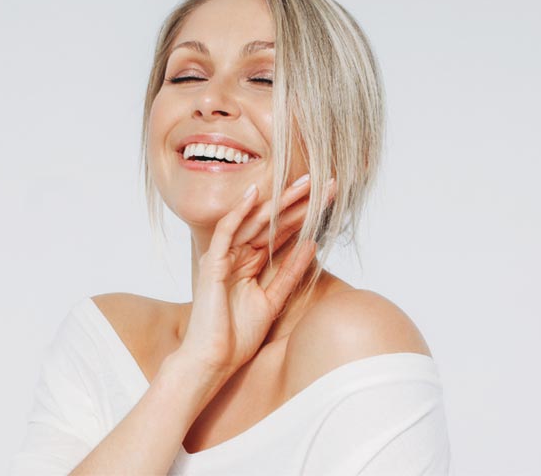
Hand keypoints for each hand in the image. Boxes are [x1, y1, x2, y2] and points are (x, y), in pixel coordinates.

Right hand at [175, 176, 336, 377]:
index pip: (280, 232)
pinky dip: (239, 213)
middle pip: (271, 222)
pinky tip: (254, 195)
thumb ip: (289, 273)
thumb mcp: (273, 300)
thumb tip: (312, 245)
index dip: (304, 214)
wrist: (213, 359)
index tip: (329, 199)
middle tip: (324, 181)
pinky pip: (225, 232)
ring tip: (304, 183)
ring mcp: (223, 257)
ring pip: (254, 221)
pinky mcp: (212, 264)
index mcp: (250, 263)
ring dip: (278, 202)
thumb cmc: (237, 336)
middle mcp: (237, 255)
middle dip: (297, 201)